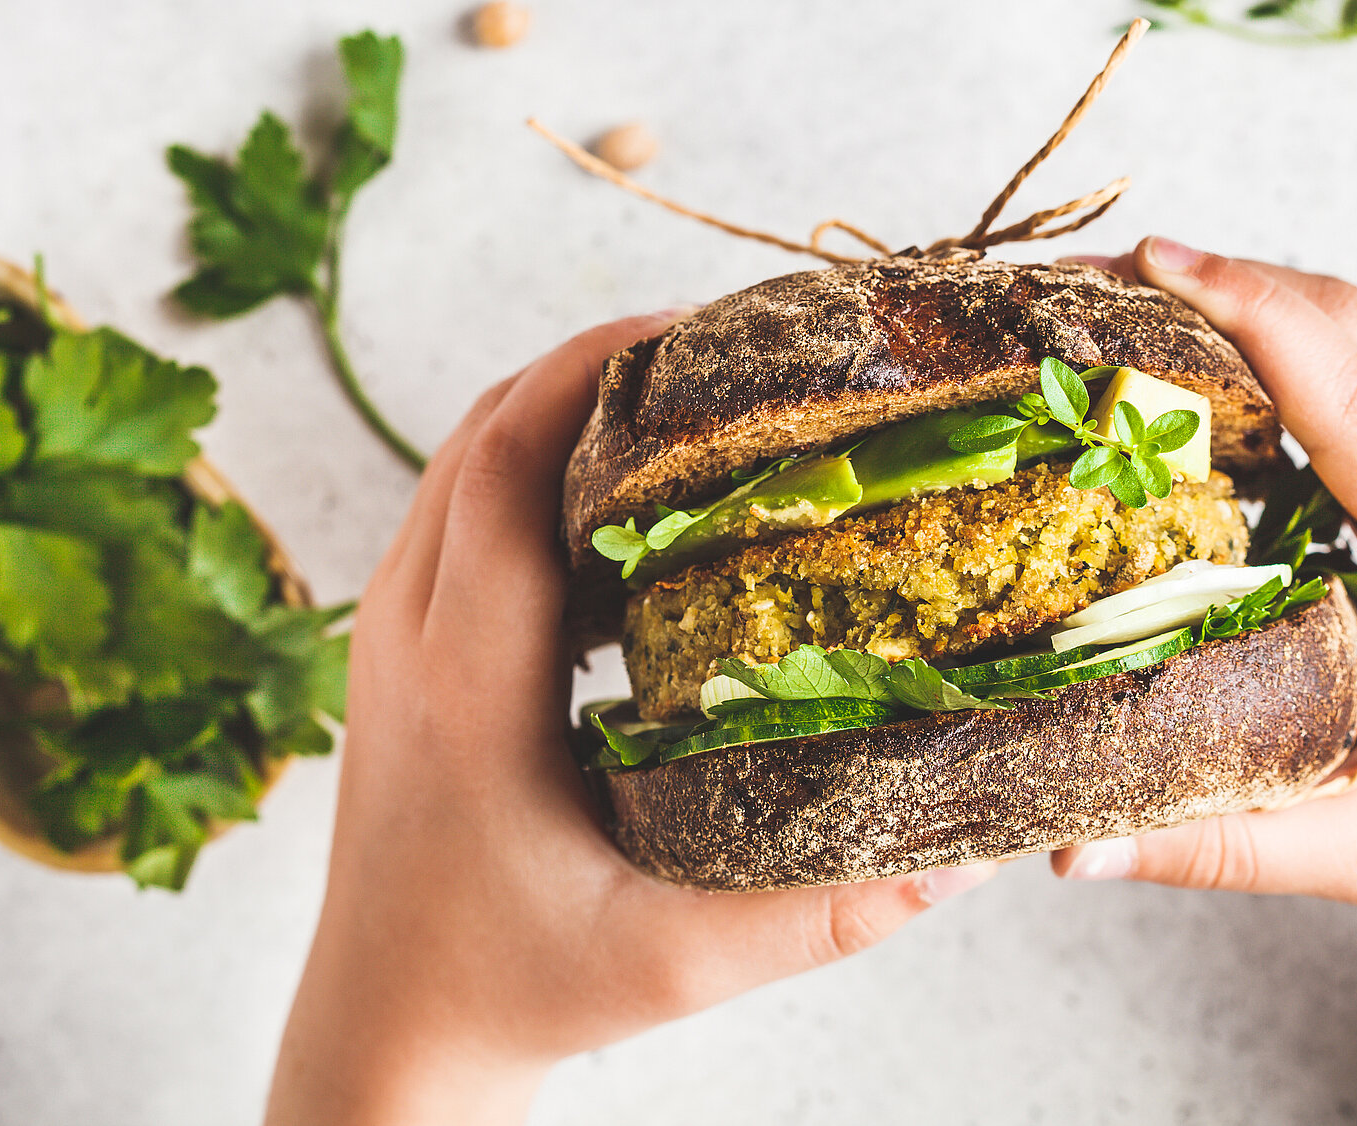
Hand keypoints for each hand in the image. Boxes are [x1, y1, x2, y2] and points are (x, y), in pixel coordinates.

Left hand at [265, 313, 994, 1125]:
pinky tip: (625, 496)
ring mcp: (387, 635)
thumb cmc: (515, 988)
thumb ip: (824, 913)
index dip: (593, 371)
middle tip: (720, 348)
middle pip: (481, 429)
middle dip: (591, 363)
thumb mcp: (676, 961)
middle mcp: (408, 635)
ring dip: (557, 406)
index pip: (508, 465)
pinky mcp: (395, 650)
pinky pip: (456, 509)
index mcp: (468, 686)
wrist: (387, 1027)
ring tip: (685, 398)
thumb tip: (969, 854)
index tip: (696, 328)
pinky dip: (529, 465)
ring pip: (461, 459)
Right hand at [1052, 238, 1356, 1123]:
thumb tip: (1067, 850)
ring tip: (1126, 301)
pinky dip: (1283, 336)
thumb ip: (1220, 843)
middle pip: (1356, 327)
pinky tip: (1202, 359)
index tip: (1147, 267)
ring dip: (1251, 297)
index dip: (1249, 317)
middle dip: (1223, 283)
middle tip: (1093, 280)